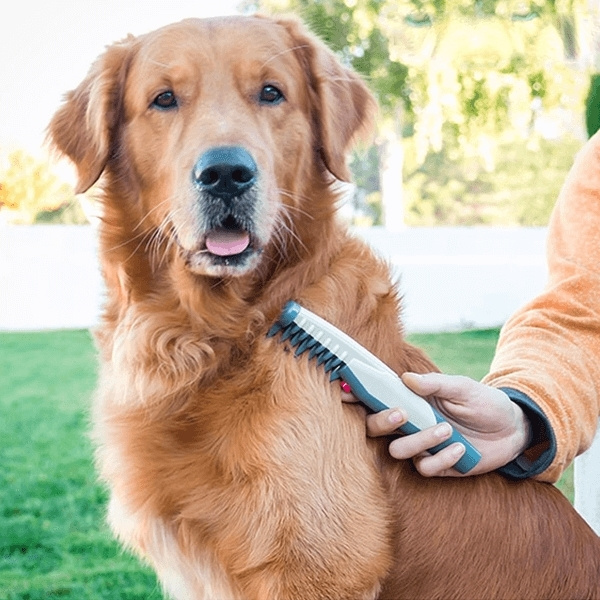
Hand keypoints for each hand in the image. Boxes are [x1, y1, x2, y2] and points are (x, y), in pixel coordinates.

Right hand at [341, 372, 531, 476]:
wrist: (514, 428)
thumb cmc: (484, 402)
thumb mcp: (463, 387)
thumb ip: (434, 384)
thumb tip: (406, 378)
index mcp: (412, 401)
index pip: (377, 398)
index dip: (357, 395)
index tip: (344, 390)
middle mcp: (411, 423)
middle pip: (375, 428)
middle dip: (380, 421)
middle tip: (401, 412)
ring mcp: (423, 445)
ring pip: (399, 450)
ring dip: (420, 440)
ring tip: (448, 430)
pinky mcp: (439, 465)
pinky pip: (425, 468)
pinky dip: (442, 458)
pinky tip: (460, 448)